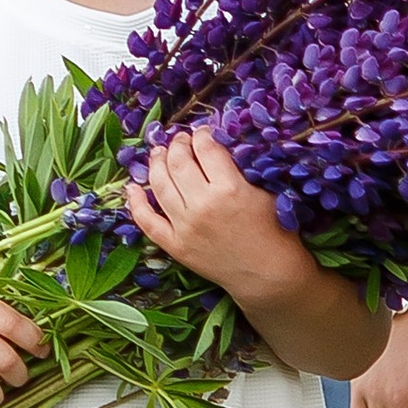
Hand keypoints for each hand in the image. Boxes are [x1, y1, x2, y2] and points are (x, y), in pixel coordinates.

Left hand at [129, 127, 297, 303]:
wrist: (268, 275)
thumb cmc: (275, 232)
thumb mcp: (265, 192)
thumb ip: (241, 168)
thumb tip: (216, 146)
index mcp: (229, 188)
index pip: (206, 149)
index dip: (203, 135)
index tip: (203, 132)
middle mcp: (202, 205)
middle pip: (179, 162)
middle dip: (178, 144)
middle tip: (181, 140)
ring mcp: (185, 226)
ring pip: (159, 185)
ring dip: (156, 163)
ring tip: (158, 153)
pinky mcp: (176, 246)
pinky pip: (147, 221)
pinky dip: (136, 203)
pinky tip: (132, 188)